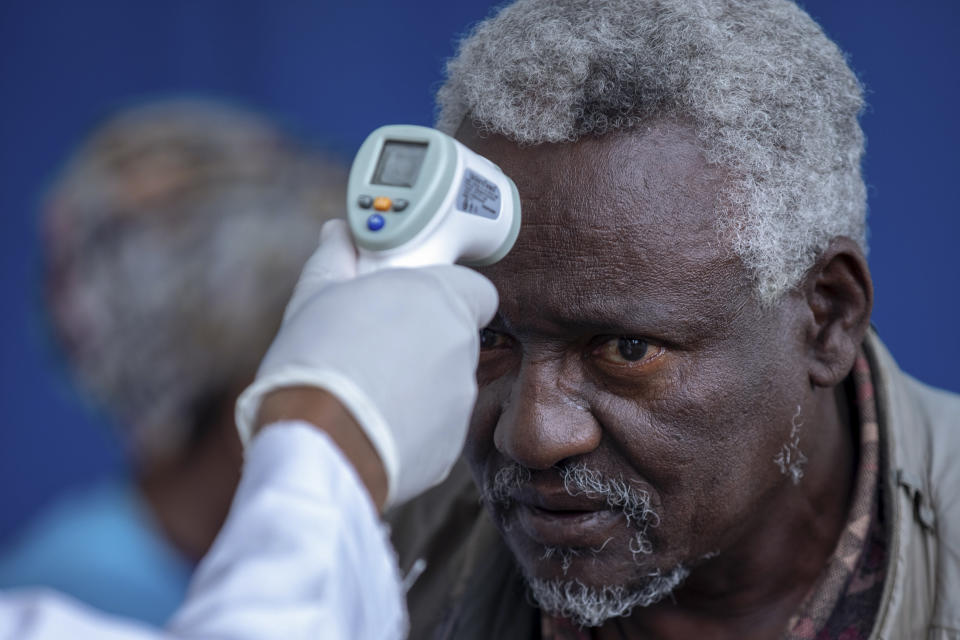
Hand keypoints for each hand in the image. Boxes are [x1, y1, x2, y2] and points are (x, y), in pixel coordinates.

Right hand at [236, 219, 497, 508]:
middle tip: (376, 344)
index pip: (475, 288)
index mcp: (439, 298)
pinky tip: (370, 425)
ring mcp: (461, 400)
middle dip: (422, 338)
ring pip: (445, 383)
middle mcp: (461, 346)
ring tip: (365, 391)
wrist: (320, 443)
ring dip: (417, 383)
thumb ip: (334, 259)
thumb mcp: (315, 295)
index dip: (448, 293)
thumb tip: (338, 235)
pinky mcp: (450, 446)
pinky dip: (410, 424)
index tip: (412, 299)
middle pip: (455, 336)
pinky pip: (434, 427)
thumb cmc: (317, 359)